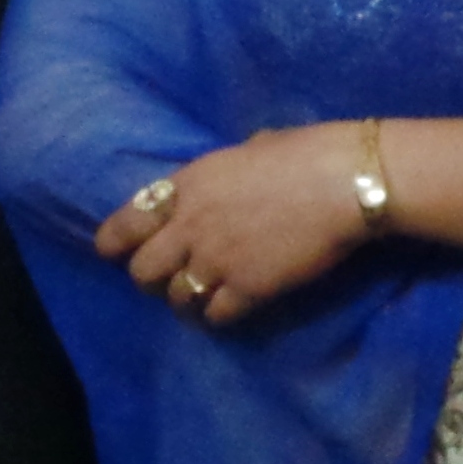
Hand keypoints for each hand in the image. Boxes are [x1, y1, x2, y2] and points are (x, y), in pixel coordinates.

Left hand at [98, 124, 371, 325]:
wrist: (347, 183)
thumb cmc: (308, 152)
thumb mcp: (252, 148)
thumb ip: (227, 170)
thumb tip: (238, 168)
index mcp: (187, 185)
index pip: (125, 224)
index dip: (115, 243)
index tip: (116, 251)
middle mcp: (190, 226)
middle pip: (142, 271)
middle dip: (152, 278)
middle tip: (171, 276)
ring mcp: (217, 261)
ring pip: (176, 298)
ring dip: (187, 299)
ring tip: (203, 296)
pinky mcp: (248, 289)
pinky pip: (215, 315)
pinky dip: (220, 314)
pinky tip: (234, 307)